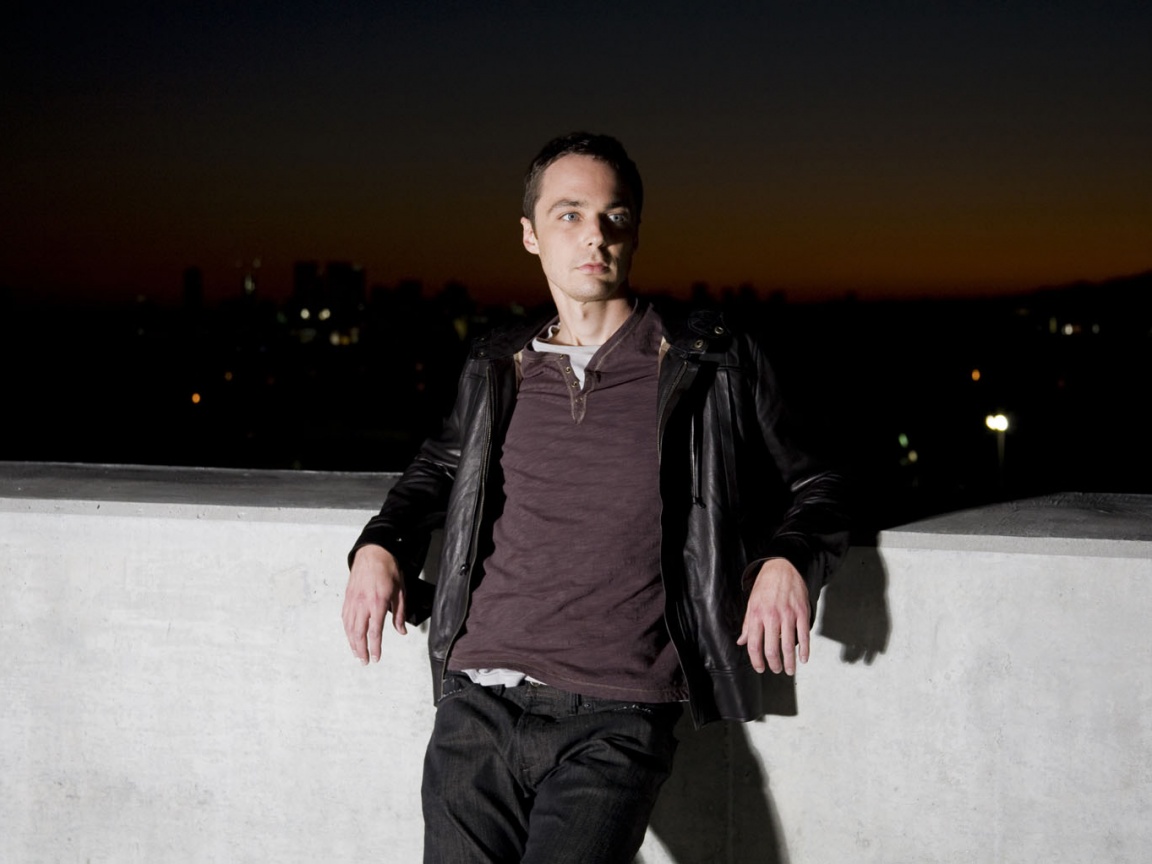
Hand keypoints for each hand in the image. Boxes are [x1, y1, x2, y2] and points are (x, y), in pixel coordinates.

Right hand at [342, 545, 406, 663]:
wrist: (373, 552)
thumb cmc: (388, 568)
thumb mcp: (401, 590)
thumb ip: (399, 613)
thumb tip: (401, 631)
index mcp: (377, 602)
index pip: (374, 631)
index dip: (375, 647)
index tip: (376, 658)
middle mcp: (362, 603)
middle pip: (358, 633)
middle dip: (361, 650)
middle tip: (365, 661)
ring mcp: (353, 600)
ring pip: (349, 627)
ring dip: (352, 643)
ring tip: (357, 654)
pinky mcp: (348, 597)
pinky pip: (345, 618)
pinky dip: (347, 630)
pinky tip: (350, 636)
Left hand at [737, 558, 809, 674]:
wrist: (781, 567)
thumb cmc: (765, 587)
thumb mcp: (751, 604)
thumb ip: (747, 625)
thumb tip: (741, 642)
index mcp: (756, 615)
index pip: (754, 645)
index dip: (756, 661)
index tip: (760, 668)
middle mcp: (772, 617)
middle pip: (771, 649)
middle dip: (774, 664)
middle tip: (776, 670)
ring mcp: (788, 615)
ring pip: (788, 645)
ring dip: (789, 662)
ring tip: (789, 670)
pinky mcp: (802, 612)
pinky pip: (804, 635)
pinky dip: (804, 650)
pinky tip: (803, 659)